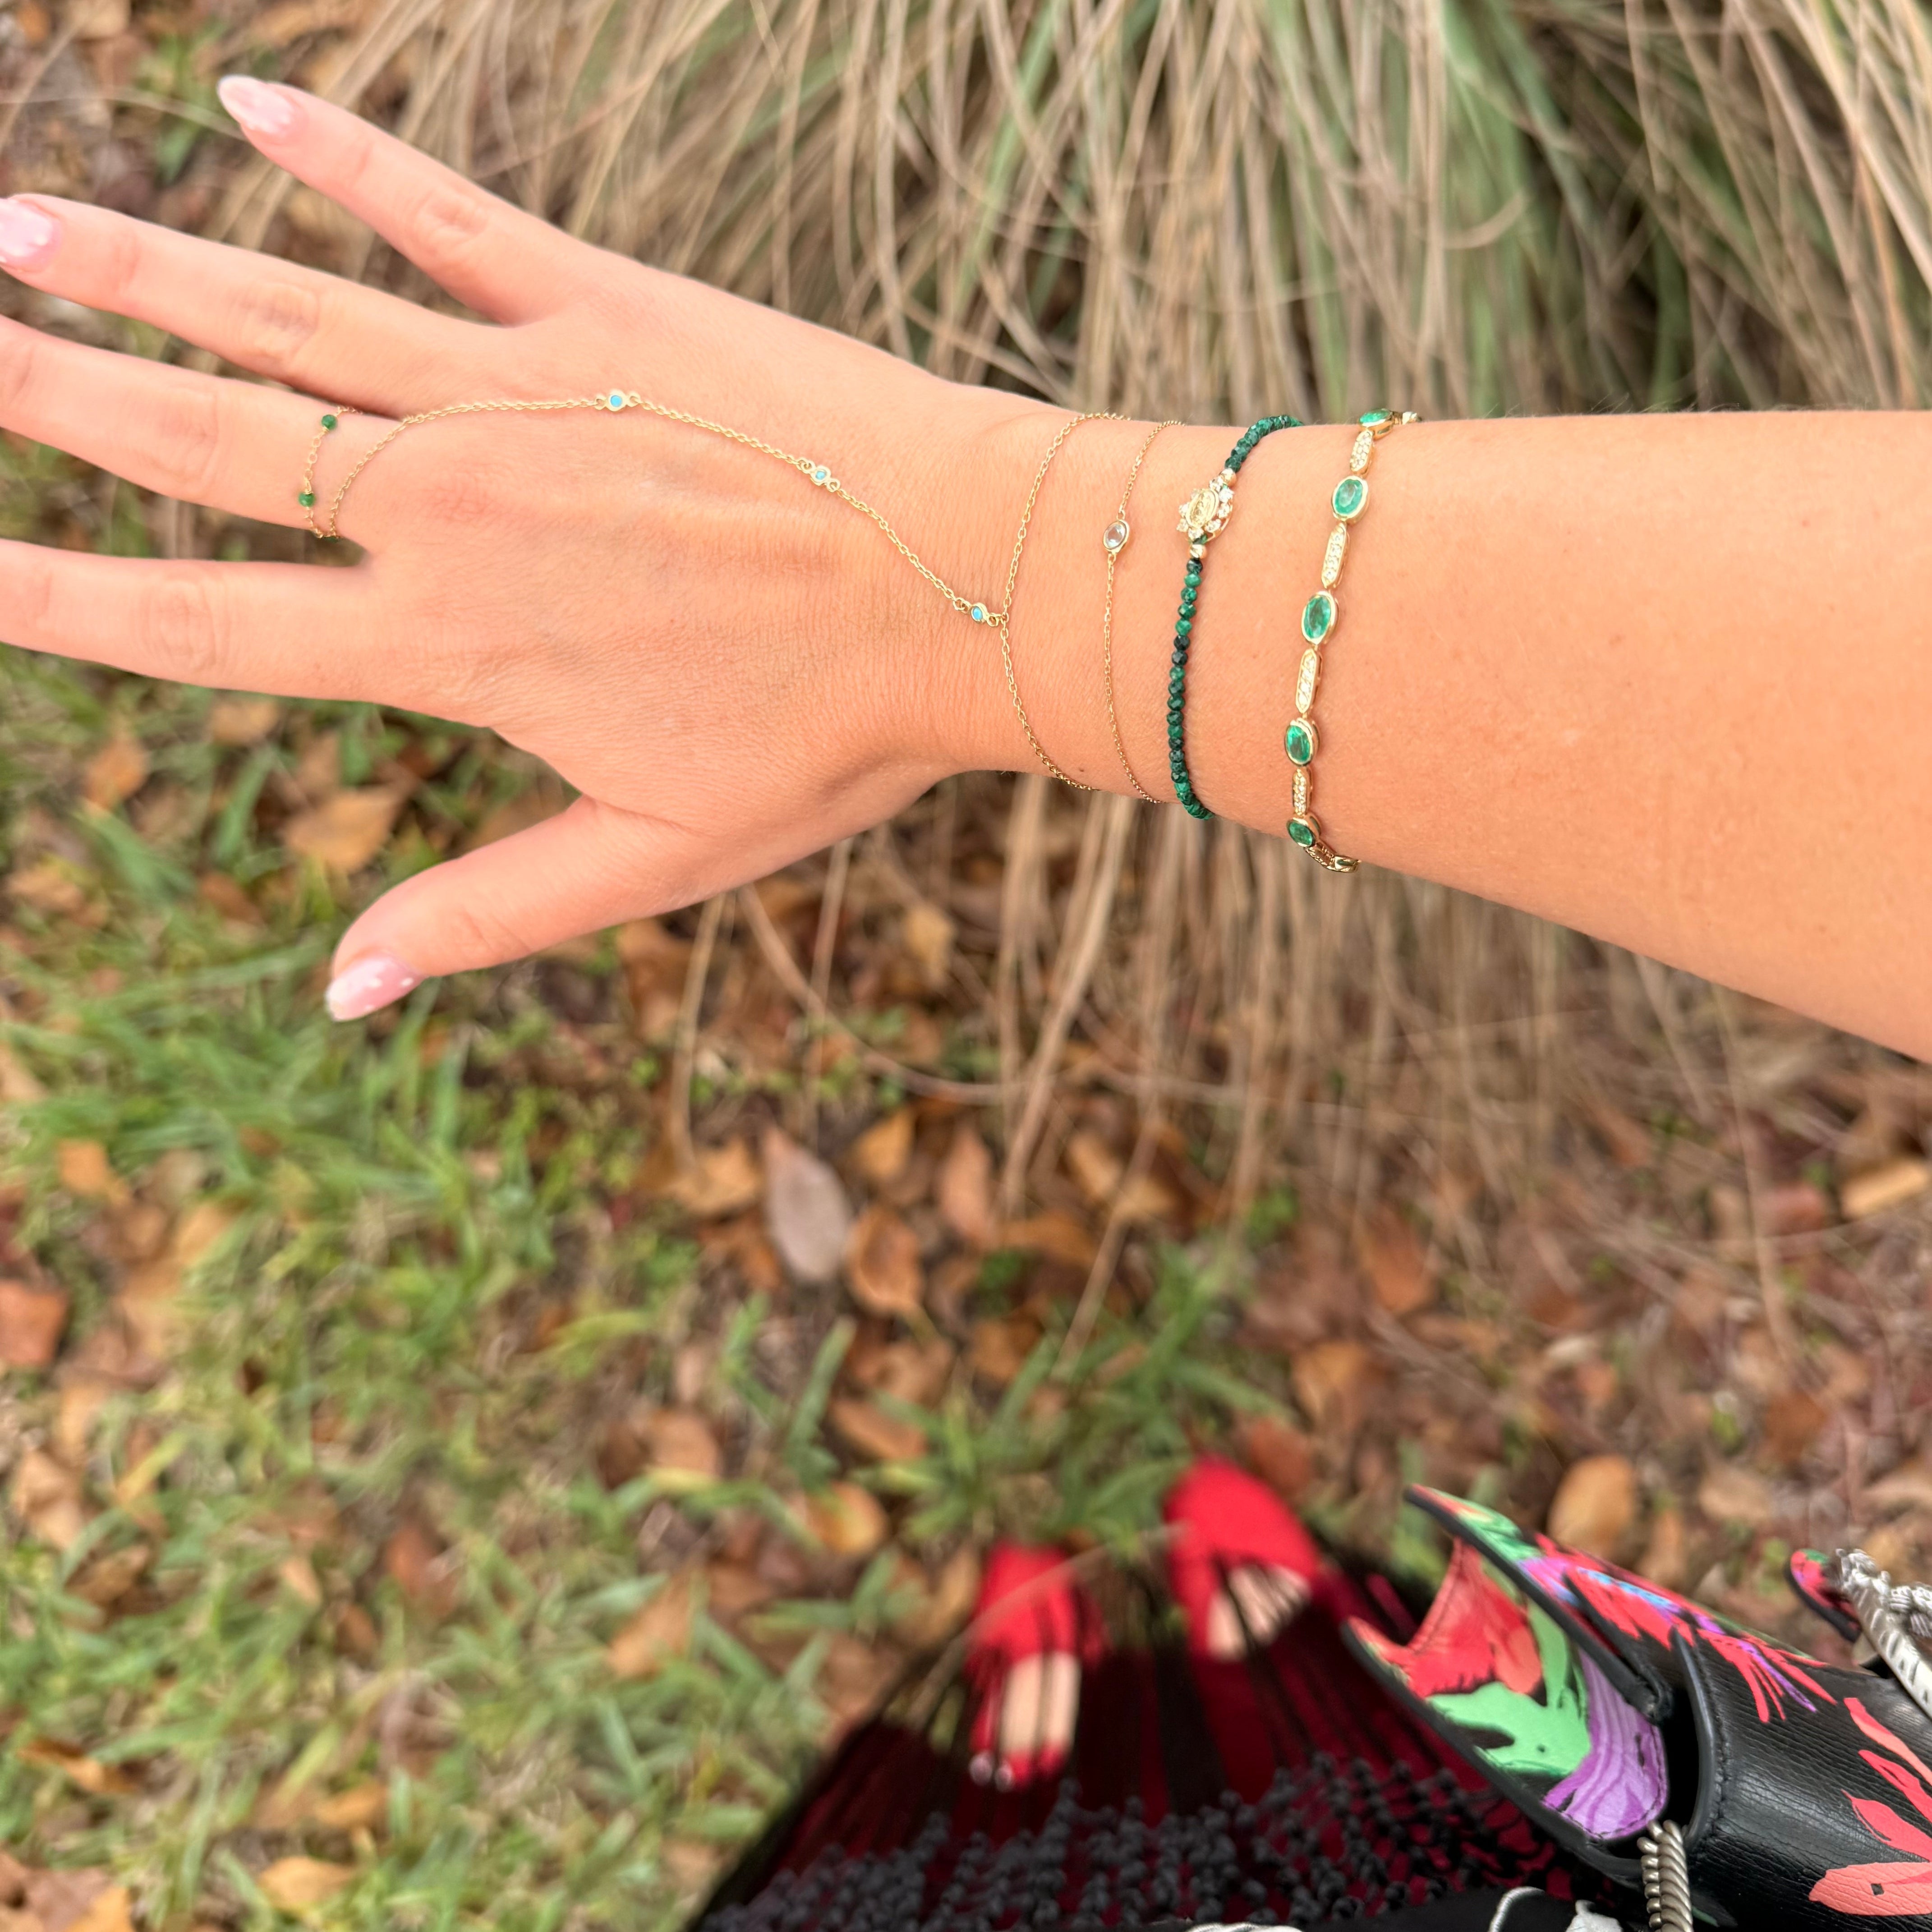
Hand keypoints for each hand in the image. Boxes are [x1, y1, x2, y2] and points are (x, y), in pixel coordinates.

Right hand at [0, 79, 1035, 1017]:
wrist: (980, 592)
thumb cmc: (832, 737)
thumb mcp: (656, 857)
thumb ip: (489, 913)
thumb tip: (342, 989)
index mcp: (452, 645)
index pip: (197, 626)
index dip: (49, 597)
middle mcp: (455, 503)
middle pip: (202, 440)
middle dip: (49, 390)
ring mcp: (525, 387)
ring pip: (284, 307)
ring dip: (137, 262)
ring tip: (11, 220)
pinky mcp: (607, 304)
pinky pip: (444, 210)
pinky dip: (342, 153)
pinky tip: (241, 97)